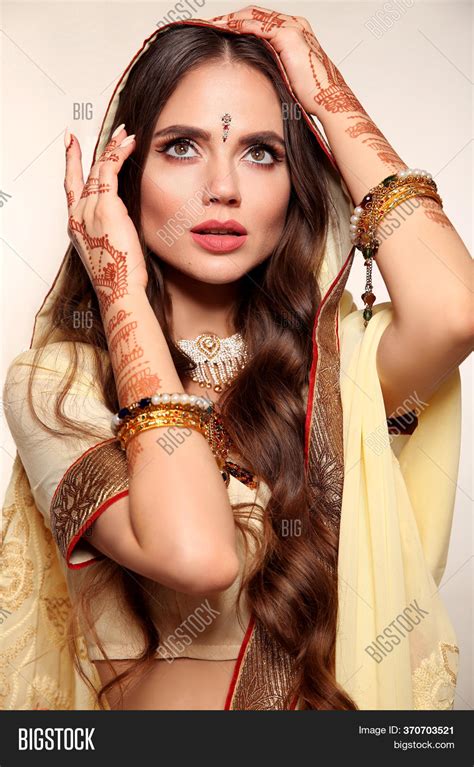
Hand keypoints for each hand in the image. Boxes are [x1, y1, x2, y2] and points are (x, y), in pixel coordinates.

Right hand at [64, 125, 147, 317]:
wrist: (119, 289)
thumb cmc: (119, 276)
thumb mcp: (111, 248)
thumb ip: (113, 228)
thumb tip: (125, 220)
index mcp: (78, 224)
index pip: (72, 186)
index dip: (72, 163)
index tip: (71, 144)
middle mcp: (79, 214)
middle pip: (87, 173)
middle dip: (100, 149)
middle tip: (113, 131)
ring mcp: (90, 209)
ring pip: (100, 168)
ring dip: (113, 147)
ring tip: (127, 133)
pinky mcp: (106, 207)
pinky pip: (110, 170)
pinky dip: (119, 153)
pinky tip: (130, 143)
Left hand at [208, 6, 361, 116]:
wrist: (328, 99)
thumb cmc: (311, 94)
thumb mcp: (285, 74)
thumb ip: (271, 64)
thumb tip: (250, 71)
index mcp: (293, 31)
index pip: (259, 20)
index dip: (237, 23)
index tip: (218, 29)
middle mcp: (293, 23)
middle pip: (253, 13)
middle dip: (229, 17)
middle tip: (208, 23)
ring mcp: (292, 27)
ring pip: (253, 16)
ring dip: (230, 19)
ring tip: (211, 25)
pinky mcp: (289, 35)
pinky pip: (258, 26)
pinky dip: (240, 26)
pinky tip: (225, 30)